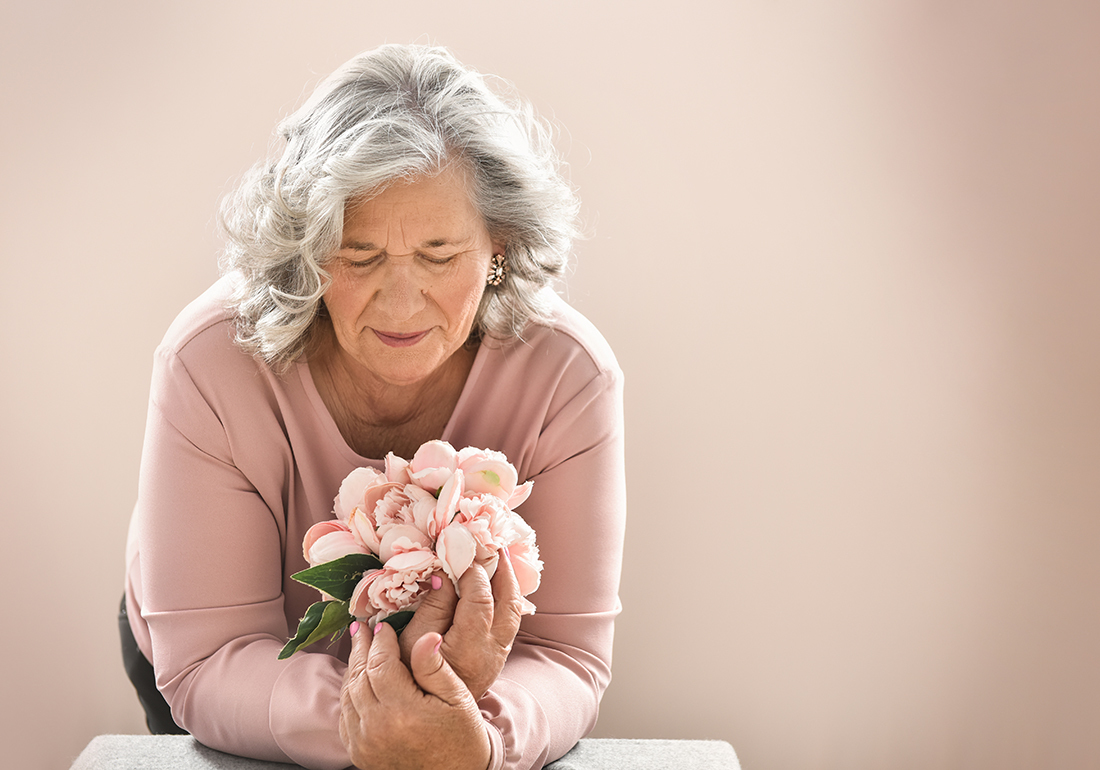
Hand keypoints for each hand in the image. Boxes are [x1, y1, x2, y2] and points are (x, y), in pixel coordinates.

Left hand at [339, 622, 490, 769]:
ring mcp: (365, 743)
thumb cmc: (462, 737)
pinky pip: (346, 716)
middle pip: (359, 676)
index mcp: (403, 711)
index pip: (381, 664)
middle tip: (363, 628)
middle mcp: (378, 728)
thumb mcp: (458, 698)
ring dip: (353, 668)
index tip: (384, 626)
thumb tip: (426, 636)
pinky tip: (358, 680)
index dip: (381, 641)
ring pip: (348, 695)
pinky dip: (349, 694)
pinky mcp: (360, 754)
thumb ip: (436, 667)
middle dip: (361, 648)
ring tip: (359, 648)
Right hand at [399, 553, 524, 699]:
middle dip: (501, 569)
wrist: (426, 721)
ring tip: (498, 557)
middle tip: (492, 543)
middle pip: (508, 601)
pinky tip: (496, 585)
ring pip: (514, 611)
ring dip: (508, 582)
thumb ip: (432, 608)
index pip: (480, 597)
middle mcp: (492, 650)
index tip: (462, 548)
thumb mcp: (410, 643)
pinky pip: (509, 620)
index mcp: (470, 646)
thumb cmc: (408, 681)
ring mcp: (498, 655)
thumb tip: (445, 575)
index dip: (473, 570)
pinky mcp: (497, 657)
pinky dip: (506, 597)